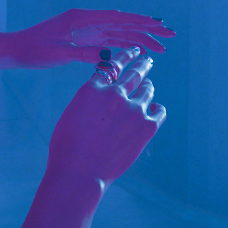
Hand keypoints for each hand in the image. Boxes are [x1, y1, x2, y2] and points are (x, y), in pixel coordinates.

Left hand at [19, 9, 172, 67]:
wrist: (15, 48)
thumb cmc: (33, 50)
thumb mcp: (58, 53)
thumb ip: (83, 54)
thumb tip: (109, 58)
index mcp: (81, 18)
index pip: (117, 18)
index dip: (140, 21)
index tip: (159, 24)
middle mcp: (87, 20)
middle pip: (123, 24)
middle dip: (147, 29)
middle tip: (170, 35)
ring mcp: (87, 29)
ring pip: (119, 33)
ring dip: (140, 39)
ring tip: (160, 48)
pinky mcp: (84, 39)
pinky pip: (109, 41)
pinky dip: (125, 45)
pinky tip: (139, 49)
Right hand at [47, 51, 164, 185]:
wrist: (80, 174)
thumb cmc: (68, 148)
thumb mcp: (72, 113)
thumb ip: (89, 98)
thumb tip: (102, 92)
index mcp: (93, 89)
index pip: (112, 66)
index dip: (123, 57)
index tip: (131, 53)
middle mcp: (115, 95)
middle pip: (134, 73)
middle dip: (142, 64)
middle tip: (147, 60)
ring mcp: (133, 110)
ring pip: (147, 91)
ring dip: (147, 88)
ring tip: (148, 86)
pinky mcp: (147, 127)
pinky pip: (159, 111)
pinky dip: (158, 109)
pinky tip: (156, 109)